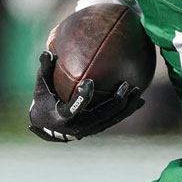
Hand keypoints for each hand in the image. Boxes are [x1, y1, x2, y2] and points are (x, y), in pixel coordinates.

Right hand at [28, 51, 144, 141]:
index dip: (83, 96)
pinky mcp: (98, 129)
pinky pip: (115, 119)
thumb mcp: (41, 87)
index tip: (90, 82)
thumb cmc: (44, 101)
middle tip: (126, 85)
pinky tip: (139, 100)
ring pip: (112, 118)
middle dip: (116, 100)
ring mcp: (90, 129)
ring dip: (127, 105)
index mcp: (62, 116)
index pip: (75, 107)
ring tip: (138, 90)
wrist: (47, 126)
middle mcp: (79, 126)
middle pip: (102, 114)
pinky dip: (127, 110)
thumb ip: (45, 70)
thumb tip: (47, 51)